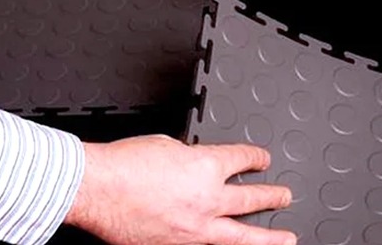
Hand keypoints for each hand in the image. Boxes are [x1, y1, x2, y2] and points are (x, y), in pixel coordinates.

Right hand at [64, 135, 295, 244]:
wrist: (97, 189)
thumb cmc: (122, 164)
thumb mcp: (164, 145)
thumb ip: (187, 157)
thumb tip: (192, 164)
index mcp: (205, 166)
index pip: (243, 159)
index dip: (257, 158)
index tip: (263, 160)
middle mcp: (207, 198)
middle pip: (253, 198)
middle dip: (272, 196)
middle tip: (285, 197)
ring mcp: (194, 228)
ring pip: (241, 236)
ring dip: (266, 237)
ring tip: (285, 239)